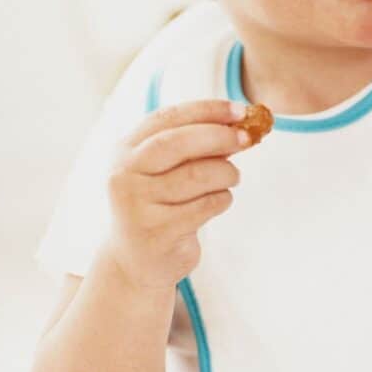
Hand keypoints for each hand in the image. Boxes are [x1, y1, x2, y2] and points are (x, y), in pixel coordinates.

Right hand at [106, 100, 263, 290]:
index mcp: (126, 150)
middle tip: (247, 138)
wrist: (136, 261)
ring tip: (233, 177)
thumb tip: (241, 125)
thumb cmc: (160, 205)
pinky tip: (220, 200)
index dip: (205, 110)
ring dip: (226, 173)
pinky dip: (222, 199)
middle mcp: (125, 174)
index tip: (239, 110)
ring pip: (196, 176)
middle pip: (177, 143)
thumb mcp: (168, 170)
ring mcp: (137, 205)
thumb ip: (195, 147)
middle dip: (218, 136)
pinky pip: (204, 206)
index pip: (167, 118)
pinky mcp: (157, 232)